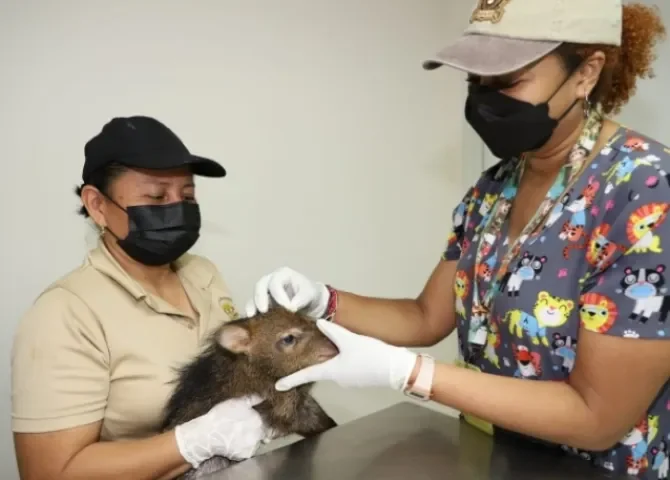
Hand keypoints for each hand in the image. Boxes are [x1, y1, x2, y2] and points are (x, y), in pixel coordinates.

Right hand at [174, 395, 272, 468]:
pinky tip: (235, 444)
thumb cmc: (221, 415)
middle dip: (256, 431)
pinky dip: (244, 449)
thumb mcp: (237, 402)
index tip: (250, 422)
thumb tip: (263, 396)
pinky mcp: (246, 455)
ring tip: (238, 437)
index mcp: (258, 419)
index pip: (266, 421)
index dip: (259, 422)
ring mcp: (253, 445)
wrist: (208, 433)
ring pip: (256, 442)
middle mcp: (259, 433)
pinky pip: (249, 451)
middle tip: (243, 430)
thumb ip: (252, 399)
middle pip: (262, 433)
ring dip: (251, 440)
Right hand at [245, 267, 329, 318]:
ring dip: (252, 306)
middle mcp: (270, 281)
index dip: (278, 295)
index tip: (286, 307)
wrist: (312, 304)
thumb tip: (291, 307)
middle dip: (260, 298)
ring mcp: (265, 293)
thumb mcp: (310, 294)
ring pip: (254, 297)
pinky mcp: (263, 305)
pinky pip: (254, 308)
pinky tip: (252, 323)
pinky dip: (253, 314)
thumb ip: (302, 298)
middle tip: (263, 310)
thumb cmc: (311, 294)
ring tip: (252, 316)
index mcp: (282, 275)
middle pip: (260, 286)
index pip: (275, 283)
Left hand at [275, 320, 417, 391]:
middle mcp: (338, 379)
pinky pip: (349, 368)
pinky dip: (350, 359)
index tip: (278, 386)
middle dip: (325, 358)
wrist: (396, 368)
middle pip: (325, 366)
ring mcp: (350, 381)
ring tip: (355, 346)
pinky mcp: (360, 379)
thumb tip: (318, 321)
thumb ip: (332, 330)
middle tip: (332, 347)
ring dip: (341, 356)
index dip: (291, 380)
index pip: (306, 375)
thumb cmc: (372, 356)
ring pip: (339, 366)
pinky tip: (361, 352)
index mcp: (331, 370)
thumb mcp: (349, 339)